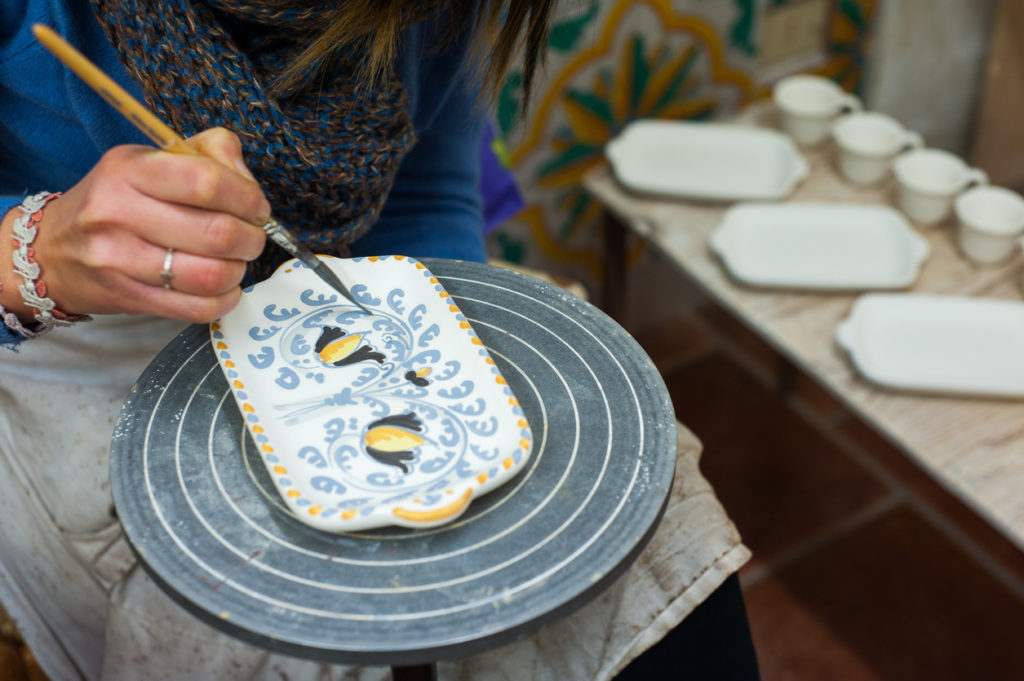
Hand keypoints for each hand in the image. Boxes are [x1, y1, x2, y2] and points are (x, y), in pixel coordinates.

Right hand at [0, 127, 267, 323]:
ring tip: (236, 262)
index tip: (257, 207)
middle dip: (252, 238)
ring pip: (210, 275)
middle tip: (252, 238)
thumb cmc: (117, 200)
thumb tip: (248, 178)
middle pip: (217, 233)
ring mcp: (120, 260)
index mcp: (129, 169)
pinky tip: (225, 287)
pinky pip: (197, 308)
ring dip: (239, 270)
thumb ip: (208, 153)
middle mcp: (119, 212)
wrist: (50, 251)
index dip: (248, 197)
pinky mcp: (128, 298)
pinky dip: (225, 300)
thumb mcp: (150, 160)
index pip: (206, 181)